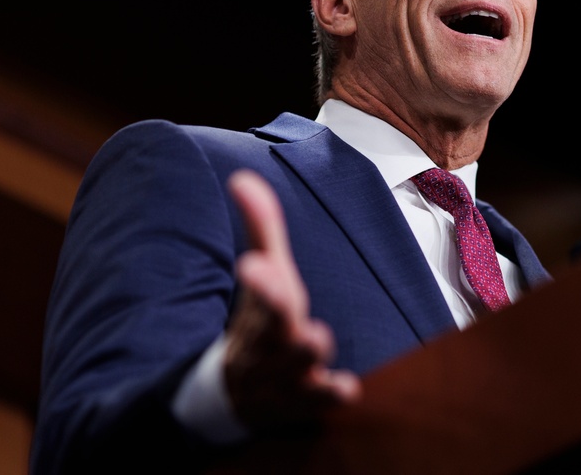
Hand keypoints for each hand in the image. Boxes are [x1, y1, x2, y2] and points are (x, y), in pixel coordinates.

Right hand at [223, 169, 361, 430]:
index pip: (260, 290)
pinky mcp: (305, 401)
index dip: (260, 278)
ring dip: (306, 352)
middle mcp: (271, 343)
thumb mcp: (264, 276)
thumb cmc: (257, 324)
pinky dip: (329, 396)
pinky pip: (319, 402)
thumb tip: (243, 178)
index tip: (251, 263)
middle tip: (282, 289)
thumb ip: (262, 228)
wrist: (234, 394)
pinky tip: (346, 388)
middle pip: (272, 327)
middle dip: (274, 309)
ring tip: (315, 337)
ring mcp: (287, 375)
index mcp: (262, 309)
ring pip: (295, 367)